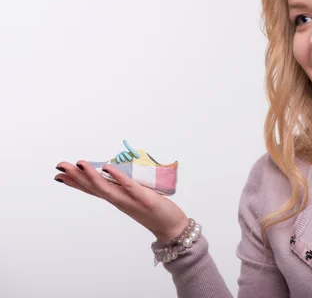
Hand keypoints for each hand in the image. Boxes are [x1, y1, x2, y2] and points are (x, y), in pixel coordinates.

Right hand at [54, 160, 188, 242]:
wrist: (172, 228)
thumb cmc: (155, 211)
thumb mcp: (136, 197)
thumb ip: (126, 188)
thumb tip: (117, 174)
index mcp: (116, 198)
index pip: (92, 189)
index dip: (75, 182)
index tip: (58, 174)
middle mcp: (119, 200)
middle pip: (94, 187)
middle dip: (76, 176)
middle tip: (59, 165)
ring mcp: (130, 200)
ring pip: (106, 188)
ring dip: (92, 175)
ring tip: (79, 163)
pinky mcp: (144, 198)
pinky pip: (129, 186)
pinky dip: (118, 177)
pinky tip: (108, 168)